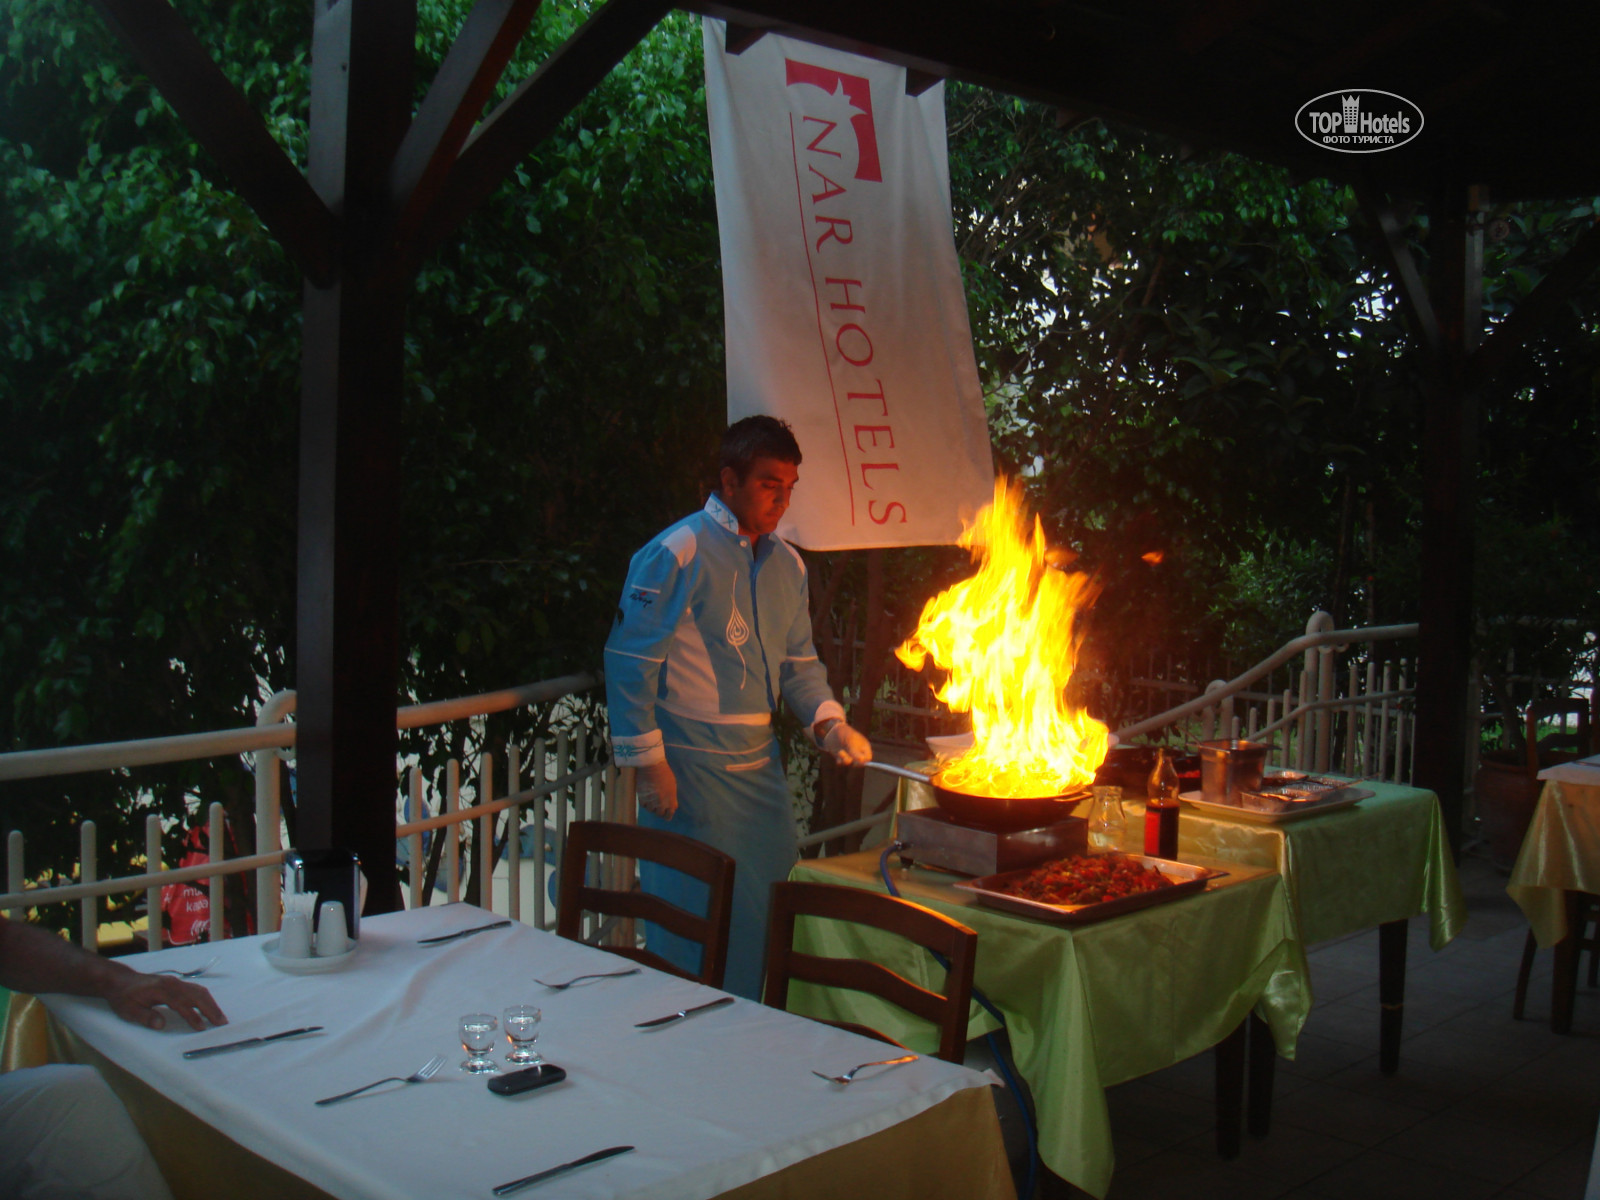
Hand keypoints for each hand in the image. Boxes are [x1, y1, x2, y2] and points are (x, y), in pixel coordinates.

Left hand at [104, 971, 226, 1031]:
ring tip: (219, 1017)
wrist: (121, 981)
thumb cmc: (124, 997)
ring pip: (199, 991)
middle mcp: (172, 984)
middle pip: (197, 995)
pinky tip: (209, 1007)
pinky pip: (196, 990)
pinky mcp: (177, 984)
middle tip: (221, 1023)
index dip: (192, 1016)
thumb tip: (162, 1025)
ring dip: (211, 1004)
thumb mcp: (129, 1010)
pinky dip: (206, 999)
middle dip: (210, 1009)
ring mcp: (176, 982)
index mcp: (162, 990)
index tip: (201, 1028)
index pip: (182, 1004)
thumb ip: (146, 1017)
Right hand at [635, 759, 677, 819]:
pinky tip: (646, 795)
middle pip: (659, 813)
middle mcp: (661, 803)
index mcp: (671, 800)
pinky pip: (643, 805)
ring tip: (651, 797)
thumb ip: (672, 797)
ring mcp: (651, 801)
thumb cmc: (664, 773)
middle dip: (658, 809)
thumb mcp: (672, 786)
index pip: (669, 815)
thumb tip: (671, 806)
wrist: (653, 766)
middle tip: (657, 803)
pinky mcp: (642, 798)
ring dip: (651, 805)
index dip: (667, 815)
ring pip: (650, 809)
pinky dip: (644, 802)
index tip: (665, 813)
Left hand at [822, 721, 872, 765]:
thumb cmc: (844, 733)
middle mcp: (858, 751)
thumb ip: (855, 752)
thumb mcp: (850, 742)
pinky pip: (842, 763)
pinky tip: (837, 754)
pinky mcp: (841, 756)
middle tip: (846, 757)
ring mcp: (849, 754)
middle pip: (859, 763)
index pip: (867, 758)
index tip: (856, 761)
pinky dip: (839, 761)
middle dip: (852, 761)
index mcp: (863, 746)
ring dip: (845, 760)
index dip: (863, 761)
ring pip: (850, 763)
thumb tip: (862, 760)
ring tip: (840, 752)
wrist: (831, 729)